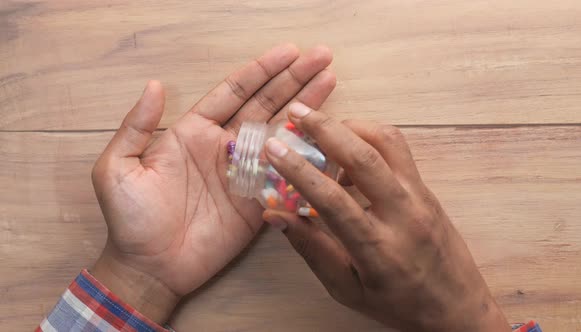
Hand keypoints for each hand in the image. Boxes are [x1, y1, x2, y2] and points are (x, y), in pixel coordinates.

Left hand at [90, 45, 335, 322]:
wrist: (149, 268)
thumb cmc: (129, 219)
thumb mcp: (118, 168)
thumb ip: (136, 126)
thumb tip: (155, 85)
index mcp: (195, 132)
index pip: (235, 92)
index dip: (262, 71)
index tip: (290, 51)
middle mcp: (225, 147)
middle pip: (266, 105)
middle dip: (294, 80)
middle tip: (322, 58)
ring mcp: (244, 174)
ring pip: (281, 135)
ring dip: (306, 110)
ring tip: (331, 82)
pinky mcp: (258, 202)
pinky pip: (286, 176)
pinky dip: (307, 159)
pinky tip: (327, 139)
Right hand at [261, 103, 510, 331]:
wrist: (458, 307)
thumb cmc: (398, 304)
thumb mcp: (347, 289)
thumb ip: (311, 249)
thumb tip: (275, 215)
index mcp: (378, 249)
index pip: (333, 201)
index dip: (300, 171)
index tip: (274, 149)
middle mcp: (404, 216)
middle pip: (365, 158)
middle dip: (327, 129)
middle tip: (297, 114)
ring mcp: (420, 197)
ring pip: (388, 143)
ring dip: (352, 126)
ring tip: (322, 127)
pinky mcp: (427, 189)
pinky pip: (398, 151)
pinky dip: (369, 139)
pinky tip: (349, 153)